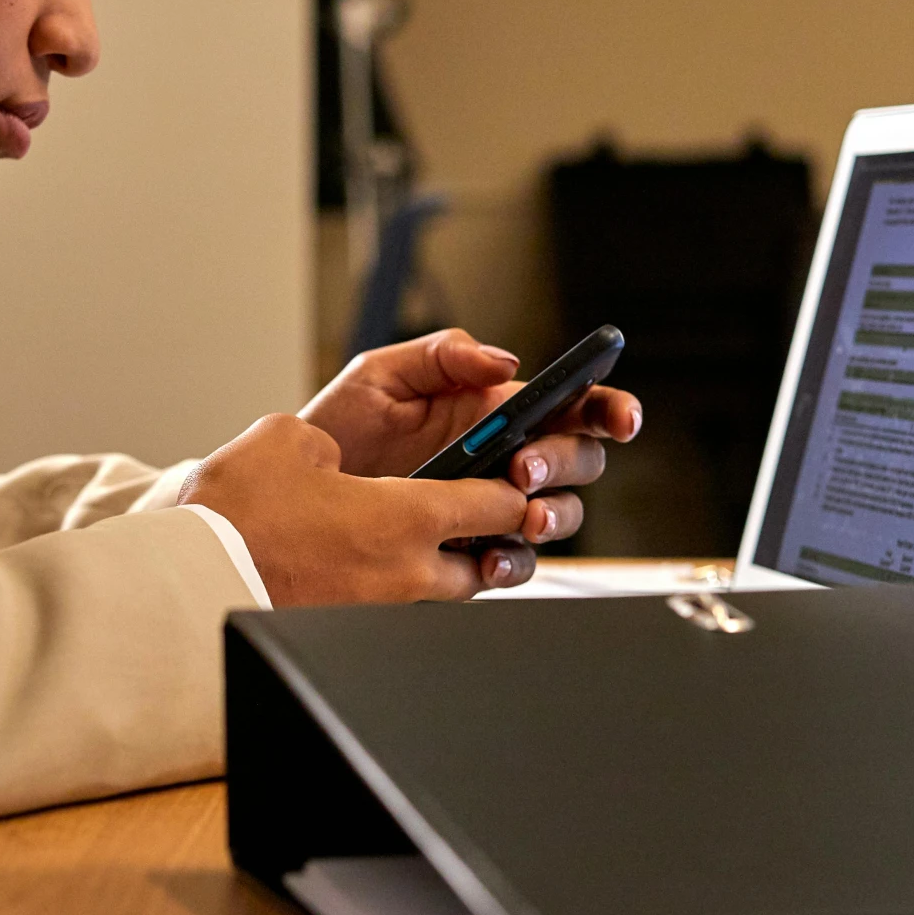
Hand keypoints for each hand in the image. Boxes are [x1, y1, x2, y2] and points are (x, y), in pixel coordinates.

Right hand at [178, 414, 533, 603]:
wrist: (188, 584)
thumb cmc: (237, 510)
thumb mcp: (288, 440)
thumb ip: (332, 444)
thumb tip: (335, 461)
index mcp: (410, 517)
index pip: (499, 505)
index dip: (511, 487)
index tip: (508, 477)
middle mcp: (411, 574)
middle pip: (490, 565)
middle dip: (492, 542)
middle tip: (479, 520)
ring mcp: (384, 613)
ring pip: (451, 598)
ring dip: (453, 573)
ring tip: (429, 550)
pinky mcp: (353, 634)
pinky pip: (402, 615)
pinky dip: (403, 594)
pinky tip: (374, 574)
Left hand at [299, 328, 643, 544]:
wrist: (291, 491)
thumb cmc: (340, 426)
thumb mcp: (381, 373)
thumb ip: (443, 353)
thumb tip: (504, 362)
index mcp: (493, 408)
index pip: (570, 404)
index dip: (608, 408)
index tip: (621, 417)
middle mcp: (503, 457)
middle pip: (577, 460)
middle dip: (566, 463)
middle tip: (526, 467)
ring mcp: (489, 506)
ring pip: (556, 514)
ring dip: (552, 514)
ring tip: (522, 513)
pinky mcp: (468, 550)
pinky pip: (512, 561)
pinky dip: (512, 561)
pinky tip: (491, 555)